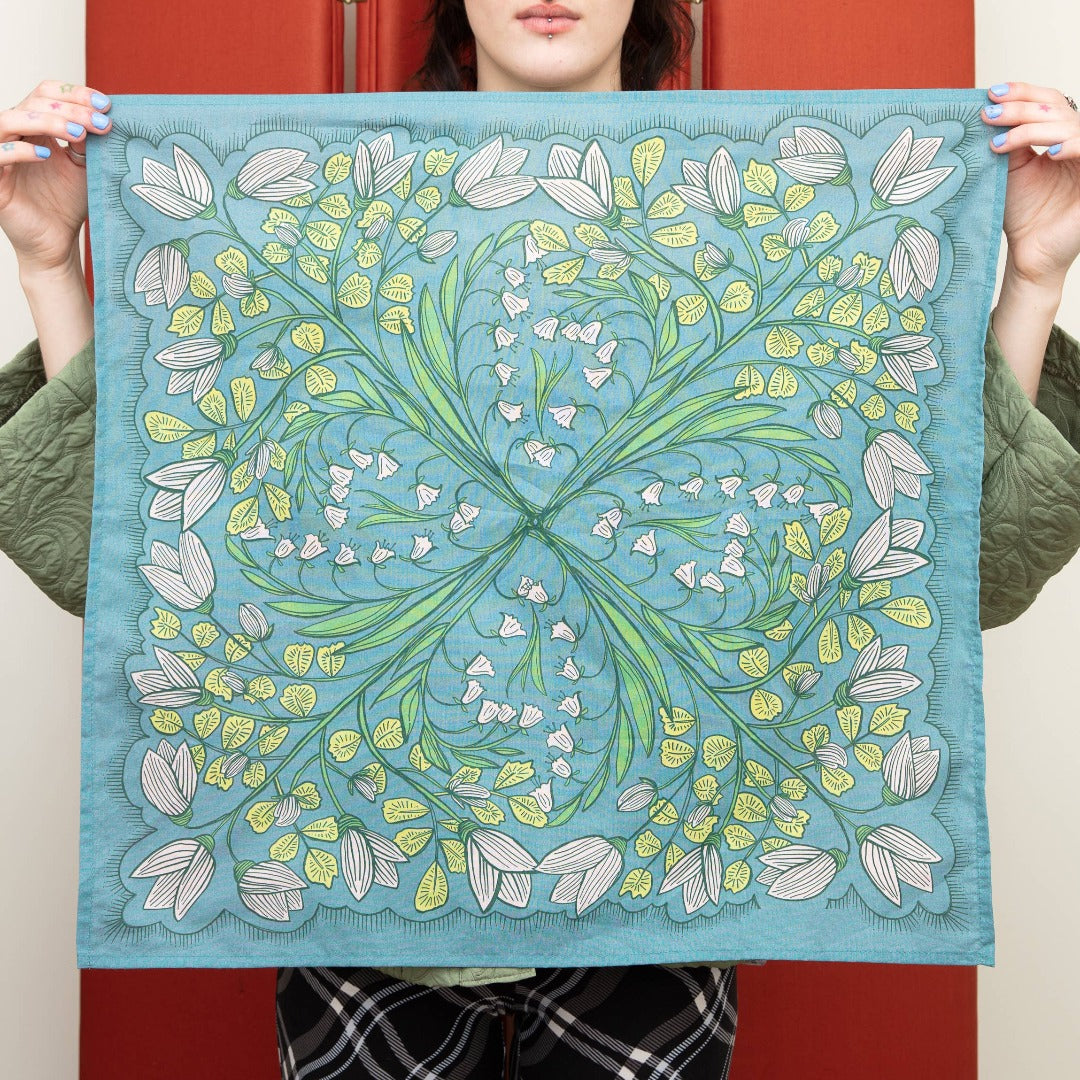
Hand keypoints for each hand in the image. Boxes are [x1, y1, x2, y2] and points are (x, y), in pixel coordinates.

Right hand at [0, 80, 111, 273]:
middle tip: (101, 121)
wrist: (57, 241)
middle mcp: (16, 135)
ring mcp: (2, 154)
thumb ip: (87, 142)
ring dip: (48, 121)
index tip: (105, 104)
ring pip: (12, 120)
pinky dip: (21, 151)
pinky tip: (47, 155)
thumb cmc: (68, 204)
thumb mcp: (83, 167)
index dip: (73, 93)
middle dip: (70, 108)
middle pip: (33, 102)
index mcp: (36, 127)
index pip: (46, 94)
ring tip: (79, 133)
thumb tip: (100, 116)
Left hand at [983, 81, 1079, 287]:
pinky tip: (1050, 153)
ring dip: (1032, 128)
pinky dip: (1072, 145)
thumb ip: (1009, 141)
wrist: (1029, 253)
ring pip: (1069, 126)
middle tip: (989, 115)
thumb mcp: (1011, 170)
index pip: (1048, 101)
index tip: (992, 93)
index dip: (1024, 92)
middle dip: (1020, 108)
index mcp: (1060, 135)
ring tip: (999, 143)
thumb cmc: (1022, 214)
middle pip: (1056, 108)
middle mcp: (1077, 142)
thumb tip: (992, 109)